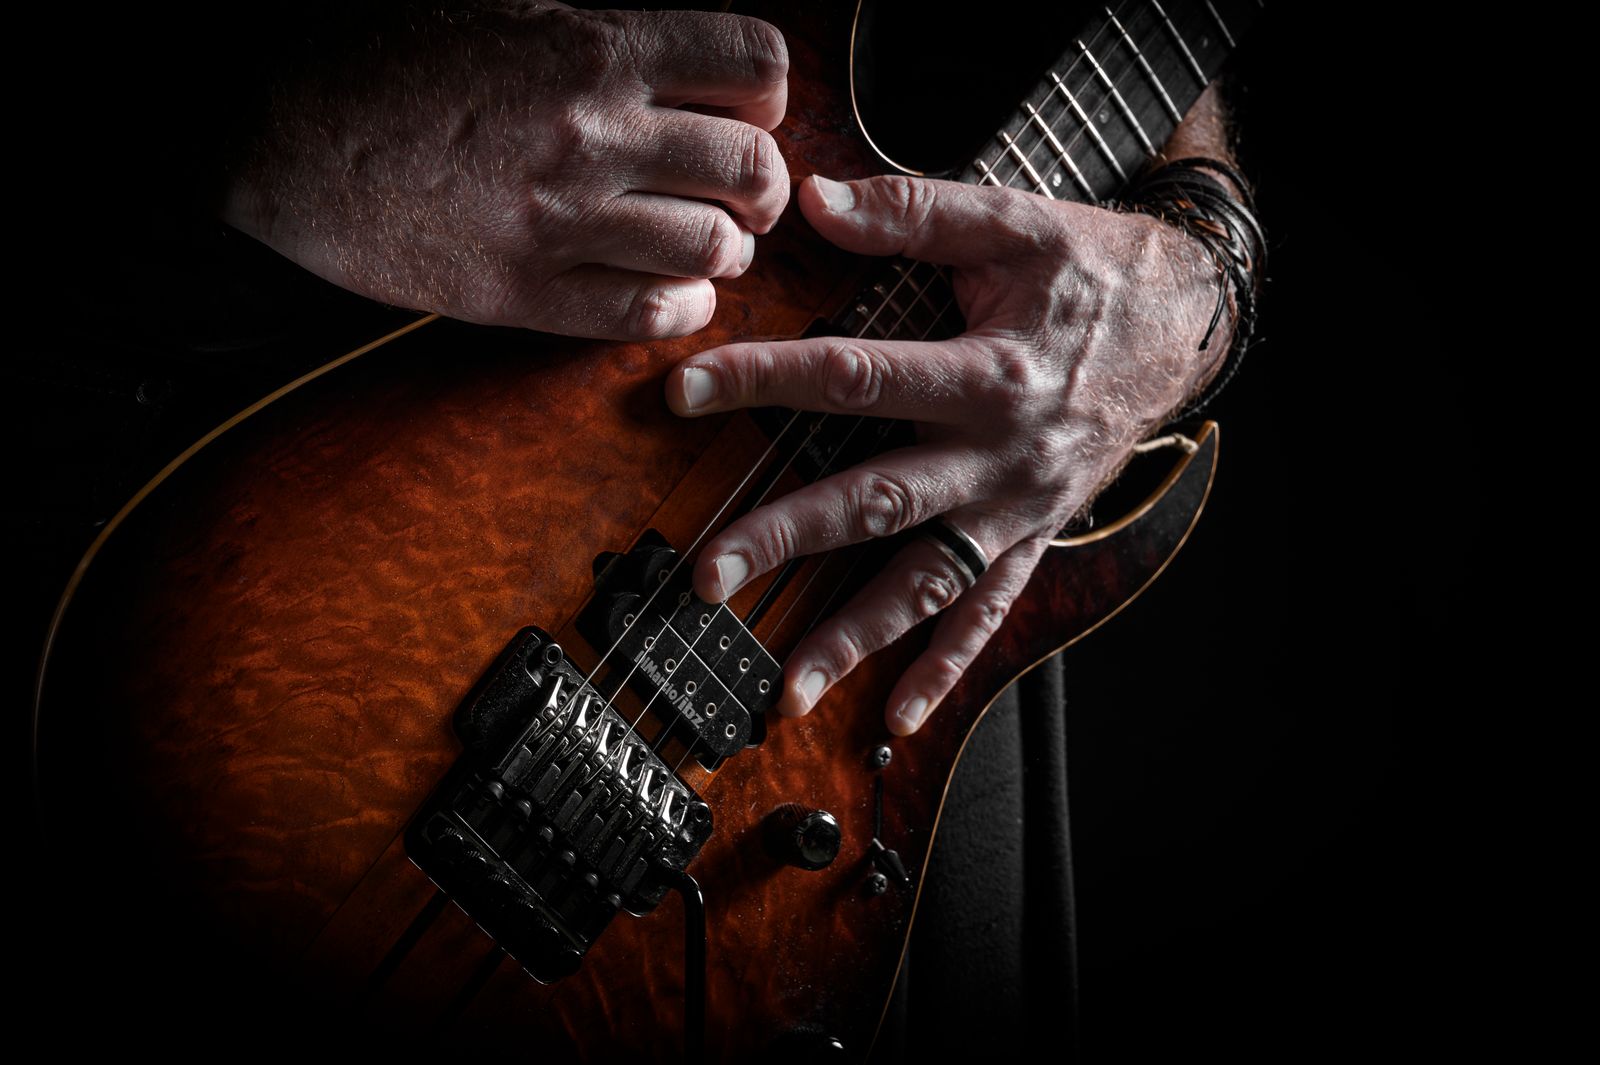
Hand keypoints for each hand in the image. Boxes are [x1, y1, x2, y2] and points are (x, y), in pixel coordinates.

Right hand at [222, 2, 788, 338]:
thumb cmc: (389, 64)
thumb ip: (611, 48)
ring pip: (715, 249)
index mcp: (593, 48)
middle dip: (765, 187)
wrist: (277, 128)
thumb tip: (695, 77)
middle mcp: (591, 132)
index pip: (753, 61)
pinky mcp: (524, 293)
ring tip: (705, 248)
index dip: (769, 96)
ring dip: (727, 253)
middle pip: (752, 166)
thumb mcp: (512, 19)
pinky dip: (682, 309)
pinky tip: (671, 295)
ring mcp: (560, 220)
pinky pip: (650, 315)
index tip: (751, 115)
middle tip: (747, 199)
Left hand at [667, 173, 1228, 734]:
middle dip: (788, 539)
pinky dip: (947, 665)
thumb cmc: (1095, 273)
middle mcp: (998, 454)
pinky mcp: (1033, 534)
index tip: (683, 391)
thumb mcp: (1015, 221)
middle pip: (877, 501)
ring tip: (788, 687)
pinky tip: (902, 711)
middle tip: (710, 575)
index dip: (763, 380)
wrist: (1185, 324)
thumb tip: (817, 199)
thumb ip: (914, 211)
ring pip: (926, 582)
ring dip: (856, 637)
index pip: (853, 377)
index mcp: (985, 372)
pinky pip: (989, 612)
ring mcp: (1017, 508)